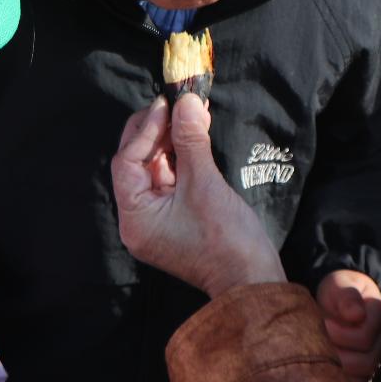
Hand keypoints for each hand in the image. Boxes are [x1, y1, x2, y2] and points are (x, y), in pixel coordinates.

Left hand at [112, 95, 284, 298]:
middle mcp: (138, 220)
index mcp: (135, 218)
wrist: (253, 279)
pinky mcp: (175, 218)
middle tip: (177, 103)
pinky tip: (196, 132)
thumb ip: (190, 140)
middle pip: (137, 164)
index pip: (127, 162)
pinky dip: (182, 157)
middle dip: (157, 131)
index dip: (145, 129)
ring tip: (192, 111)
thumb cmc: (226, 238)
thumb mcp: (205, 183)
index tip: (166, 104)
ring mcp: (156, 220)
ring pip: (156, 169)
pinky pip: (172, 180)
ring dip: (172, 140)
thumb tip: (185, 102)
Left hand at [316, 270, 380, 381]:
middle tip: (319, 340)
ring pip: (362, 376)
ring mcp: (375, 356)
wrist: (334, 300)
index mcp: (378, 315)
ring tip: (321, 350)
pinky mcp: (365, 370)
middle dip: (337, 352)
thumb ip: (347, 296)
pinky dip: (340, 378)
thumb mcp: (339, 284)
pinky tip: (326, 362)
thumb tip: (357, 315)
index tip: (323, 322)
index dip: (339, 334)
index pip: (364, 338)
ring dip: (337, 366)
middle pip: (366, 362)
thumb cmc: (337, 290)